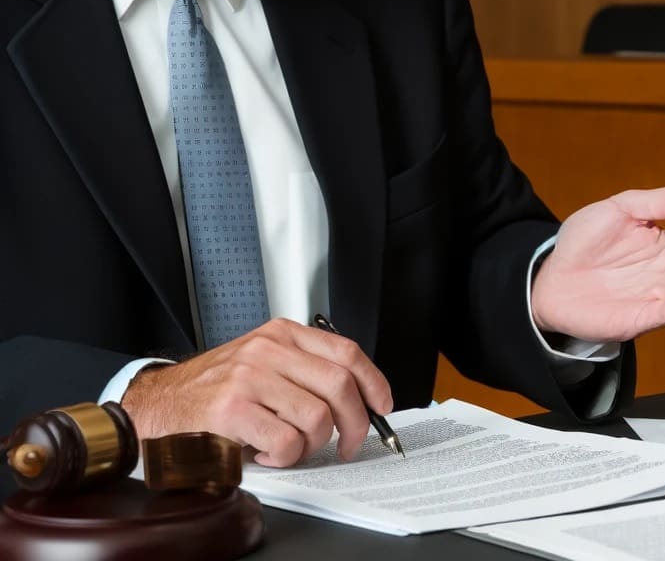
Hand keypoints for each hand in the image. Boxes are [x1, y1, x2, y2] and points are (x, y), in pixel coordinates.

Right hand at [121, 318, 391, 465]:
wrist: (156, 404)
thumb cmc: (213, 389)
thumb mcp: (262, 362)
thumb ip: (303, 369)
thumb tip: (356, 398)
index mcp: (282, 334)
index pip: (346, 352)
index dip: (374, 382)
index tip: (383, 405)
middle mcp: (269, 349)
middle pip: (340, 385)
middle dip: (355, 423)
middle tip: (348, 445)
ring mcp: (250, 377)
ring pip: (316, 417)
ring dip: (311, 445)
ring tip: (289, 446)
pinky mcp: (232, 410)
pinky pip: (285, 442)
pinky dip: (283, 456)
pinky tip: (264, 451)